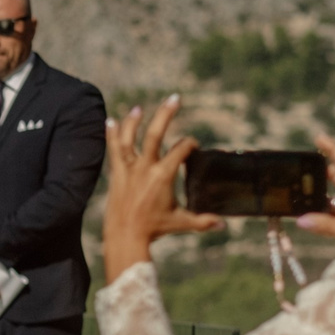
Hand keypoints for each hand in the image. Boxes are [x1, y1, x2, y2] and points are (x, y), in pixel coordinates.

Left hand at [100, 97, 219, 282]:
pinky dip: (112, 135)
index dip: (189, 145)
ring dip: (133, 122)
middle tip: (175, 98)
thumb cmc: (154, 229)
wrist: (125, 236)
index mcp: (163, 176)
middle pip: (155, 134)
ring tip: (138, 109)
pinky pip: (113, 150)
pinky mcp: (116, 174)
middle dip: (166, 114)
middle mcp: (145, 168)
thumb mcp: (180, 222)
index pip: (180, 150)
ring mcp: (129, 170)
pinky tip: (111, 121)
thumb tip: (223, 225)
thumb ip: (203, 221)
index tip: (192, 147)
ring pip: (129, 139)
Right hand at [295, 133, 334, 265]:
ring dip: (318, 188)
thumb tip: (301, 220)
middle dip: (320, 166)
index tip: (319, 137)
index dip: (332, 149)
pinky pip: (329, 208)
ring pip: (332, 190)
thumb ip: (325, 225)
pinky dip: (319, 207)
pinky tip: (306, 211)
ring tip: (300, 186)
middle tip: (302, 163)